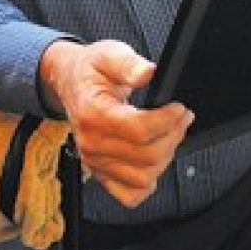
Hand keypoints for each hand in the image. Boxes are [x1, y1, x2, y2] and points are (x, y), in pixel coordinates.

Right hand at [39, 40, 193, 207]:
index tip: (179, 107)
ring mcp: (93, 161)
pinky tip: (152, 161)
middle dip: (173, 135)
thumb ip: (128, 63)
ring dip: (165, 157)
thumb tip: (147, 73)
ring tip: (170, 134)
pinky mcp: (99, 173)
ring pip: (144, 177)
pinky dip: (147, 183)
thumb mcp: (108, 54)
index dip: (167, 120)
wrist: (69, 82)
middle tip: (181, 117)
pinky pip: (130, 195)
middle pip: (147, 155)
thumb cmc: (90, 70)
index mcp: (91, 112)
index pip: (138, 129)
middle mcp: (90, 141)